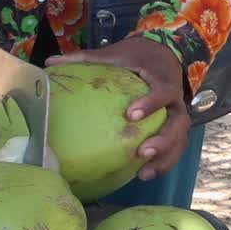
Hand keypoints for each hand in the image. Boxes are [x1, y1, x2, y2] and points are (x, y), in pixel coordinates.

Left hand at [46, 37, 191, 181]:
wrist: (162, 54)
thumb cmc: (135, 56)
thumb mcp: (114, 54)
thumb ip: (85, 58)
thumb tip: (50, 62)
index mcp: (163, 78)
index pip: (164, 91)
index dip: (151, 103)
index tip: (131, 115)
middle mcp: (176, 99)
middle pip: (179, 123)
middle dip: (164, 140)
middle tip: (142, 152)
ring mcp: (177, 115)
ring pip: (180, 140)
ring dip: (165, 158)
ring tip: (143, 174)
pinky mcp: (175, 128)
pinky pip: (175, 148)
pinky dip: (162, 163)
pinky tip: (142, 175)